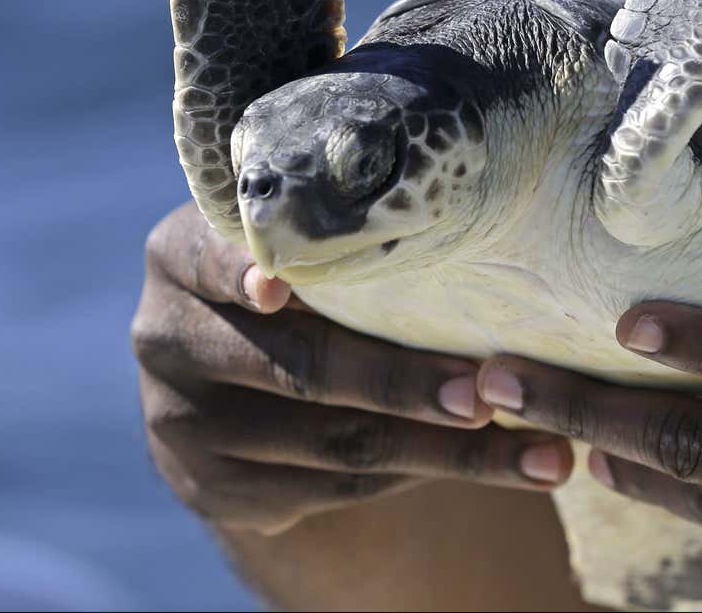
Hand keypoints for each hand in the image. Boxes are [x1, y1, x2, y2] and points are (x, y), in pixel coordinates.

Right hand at [132, 203, 571, 535]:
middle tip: (488, 393)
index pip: (208, 260)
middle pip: (296, 368)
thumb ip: (331, 227)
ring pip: (333, 444)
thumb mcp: (293, 238)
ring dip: (443, 451)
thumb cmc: (301, 278)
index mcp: (177, 256)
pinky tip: (491, 466)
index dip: (240, 272)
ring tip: (536, 452)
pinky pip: (333, 490)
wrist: (236, 383)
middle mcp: (164, 337)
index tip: (278, 287)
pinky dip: (420, 477)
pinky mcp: (213, 490)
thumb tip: (459, 211)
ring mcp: (181, 423)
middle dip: (400, 383)